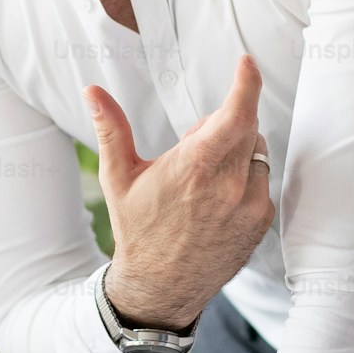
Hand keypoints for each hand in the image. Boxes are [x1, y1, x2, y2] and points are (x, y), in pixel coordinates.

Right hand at [87, 55, 273, 328]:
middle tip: (192, 149)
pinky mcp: (260, 221)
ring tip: (202, 181)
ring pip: (256, 154)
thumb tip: (92, 91)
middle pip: (246, 128)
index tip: (246, 64)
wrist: (160, 288)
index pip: (236, 112)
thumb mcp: (118, 178)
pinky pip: (261, 183)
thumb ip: (111, 129)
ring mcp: (249, 204)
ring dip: (236, 153)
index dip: (246, 82)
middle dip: (224, 124)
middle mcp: (230, 184)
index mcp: (196, 166)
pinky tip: (216, 202)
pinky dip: (244, 181)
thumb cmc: (137, 231)